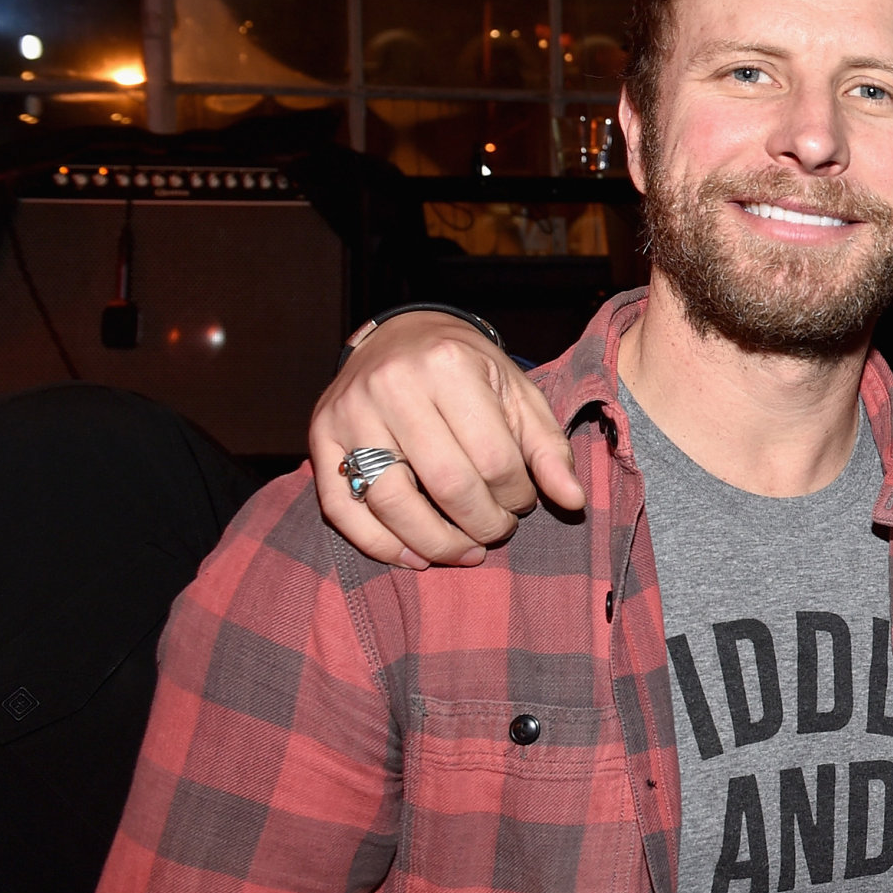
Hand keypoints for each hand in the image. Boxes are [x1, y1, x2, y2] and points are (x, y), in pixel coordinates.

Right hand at [309, 312, 582, 567]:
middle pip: (445, 484)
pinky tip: (416, 556)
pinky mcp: (320, 438)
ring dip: (436, 543)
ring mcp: (349, 412)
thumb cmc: (469, 371)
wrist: (402, 336)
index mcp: (449, 366)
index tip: (524, 501)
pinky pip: (342, 510)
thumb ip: (547, 448)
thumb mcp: (518, 395)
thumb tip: (572, 502)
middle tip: (498, 530)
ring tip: (466, 552)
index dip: (517, 495)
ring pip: (392, 503)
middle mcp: (392, 385)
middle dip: (482, 523)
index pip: (493, 458)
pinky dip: (380, 544)